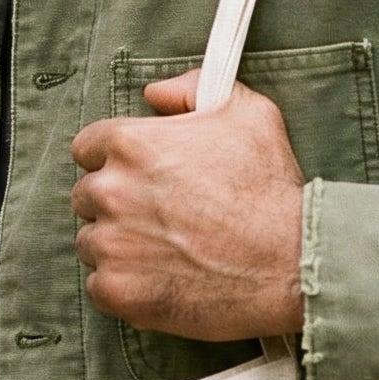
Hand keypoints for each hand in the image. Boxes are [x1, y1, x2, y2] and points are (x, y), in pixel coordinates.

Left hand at [71, 71, 304, 339]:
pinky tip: (163, 280)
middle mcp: (111, 191)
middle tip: (161, 218)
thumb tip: (154, 93)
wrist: (291, 262)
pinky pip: (100, 286)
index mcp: (131, 144)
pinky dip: (125, 286)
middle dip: (117, 204)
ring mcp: (110, 244)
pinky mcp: (117, 291)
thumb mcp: (248, 113)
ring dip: (118, 246)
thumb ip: (193, 88)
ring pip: (92, 243)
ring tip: (167, 252)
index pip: (88, 148)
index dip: (115, 162)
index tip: (141, 177)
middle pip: (87, 197)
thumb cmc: (270, 189)